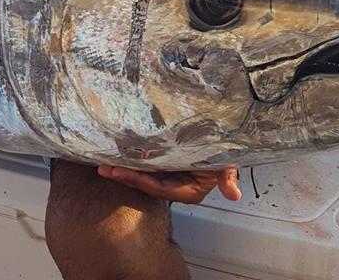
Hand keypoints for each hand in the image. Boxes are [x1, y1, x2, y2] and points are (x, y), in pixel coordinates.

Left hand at [97, 165, 241, 203]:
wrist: (219, 143)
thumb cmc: (222, 156)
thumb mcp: (226, 165)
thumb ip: (227, 177)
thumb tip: (234, 194)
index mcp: (187, 191)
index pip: (158, 188)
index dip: (140, 181)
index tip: (121, 173)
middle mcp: (174, 188)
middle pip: (146, 184)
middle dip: (125, 177)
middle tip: (104, 169)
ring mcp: (167, 178)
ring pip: (143, 176)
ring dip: (124, 171)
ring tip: (104, 166)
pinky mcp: (163, 168)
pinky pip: (145, 167)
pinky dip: (132, 163)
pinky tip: (118, 157)